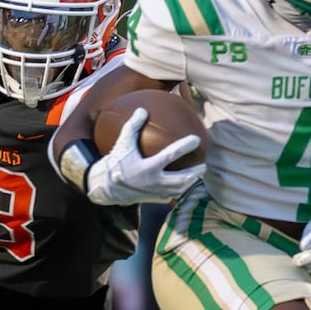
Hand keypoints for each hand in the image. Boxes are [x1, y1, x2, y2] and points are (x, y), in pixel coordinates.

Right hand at [86, 107, 205, 205]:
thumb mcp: (122, 142)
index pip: (170, 156)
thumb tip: (143, 109)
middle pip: (181, 179)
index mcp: (147, 168)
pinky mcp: (154, 200)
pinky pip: (170, 196)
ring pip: (178, 190)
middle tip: (204, 165)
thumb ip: (132, 126)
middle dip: (195, 173)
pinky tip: (184, 185)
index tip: (197, 139)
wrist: (106, 186)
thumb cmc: (116, 162)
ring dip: (190, 183)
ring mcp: (155, 193)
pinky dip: (179, 190)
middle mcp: (153, 182)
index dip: (184, 147)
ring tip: (197, 176)